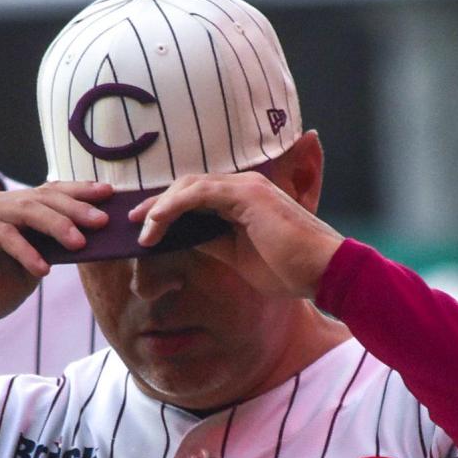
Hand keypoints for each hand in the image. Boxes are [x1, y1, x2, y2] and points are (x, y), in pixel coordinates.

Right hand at [0, 183, 111, 342]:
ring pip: (24, 211)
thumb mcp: (23, 273)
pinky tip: (42, 270)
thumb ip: (46, 253)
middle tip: (103, 221)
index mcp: (7, 209)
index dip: (79, 193)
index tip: (110, 196)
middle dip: (76, 208)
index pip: (48, 194)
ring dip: (56, 226)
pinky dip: (24, 252)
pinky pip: (2, 235)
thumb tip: (83, 243)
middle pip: (41, 198)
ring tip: (81, 243)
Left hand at [131, 169, 344, 298]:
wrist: (324, 272)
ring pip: (189, 186)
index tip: (144, 227)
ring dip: (159, 206)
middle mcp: (243, 186)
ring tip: (140, 229)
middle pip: (188, 185)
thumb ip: (212, 241)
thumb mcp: (238, 256)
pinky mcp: (245, 195)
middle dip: (156, 203)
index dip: (167, 208)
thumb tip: (184, 240)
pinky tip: (156, 224)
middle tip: (133, 223)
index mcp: (243, 199)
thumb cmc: (289, 269)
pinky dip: (172, 207)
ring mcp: (245, 187)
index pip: (196, 195)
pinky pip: (198, 194)